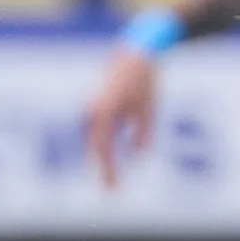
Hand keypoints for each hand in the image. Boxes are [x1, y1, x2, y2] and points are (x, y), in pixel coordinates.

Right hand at [83, 47, 158, 189]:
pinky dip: (101, 141)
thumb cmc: (143, 80)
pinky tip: (108, 153)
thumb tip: (139, 155)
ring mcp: (91, 104)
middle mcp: (91, 110)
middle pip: (95, 145)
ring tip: (109, 175)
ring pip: (93, 137)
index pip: (102, 149)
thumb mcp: (148, 110)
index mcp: (102, 113)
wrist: (136, 52)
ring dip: (101, 155)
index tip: (114, 188)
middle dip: (103, 167)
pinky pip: (96, 127)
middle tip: (111, 188)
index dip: (108, 170)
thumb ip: (142, 135)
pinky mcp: (95, 101)